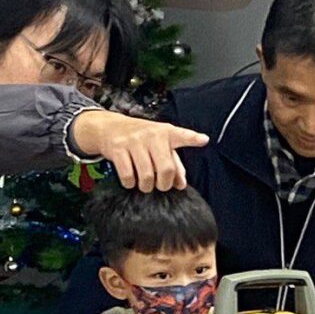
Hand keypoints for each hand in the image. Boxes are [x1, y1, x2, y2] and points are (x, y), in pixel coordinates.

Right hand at [70, 110, 207, 191]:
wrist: (110, 127)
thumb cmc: (142, 139)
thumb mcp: (161, 145)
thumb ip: (174, 164)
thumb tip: (180, 184)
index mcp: (166, 133)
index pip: (182, 135)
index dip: (193, 138)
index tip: (203, 140)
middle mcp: (152, 135)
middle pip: (165, 169)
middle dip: (164, 184)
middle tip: (160, 185)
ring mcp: (134, 141)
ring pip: (146, 176)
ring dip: (146, 186)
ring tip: (145, 183)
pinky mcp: (118, 149)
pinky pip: (128, 176)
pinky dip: (130, 183)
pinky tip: (131, 179)